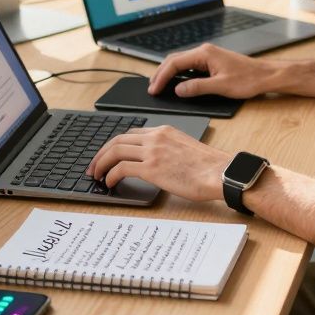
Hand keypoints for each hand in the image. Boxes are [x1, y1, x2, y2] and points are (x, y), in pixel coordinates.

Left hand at [86, 125, 231, 201]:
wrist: (221, 172)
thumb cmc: (209, 166)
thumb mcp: (185, 148)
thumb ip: (167, 149)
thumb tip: (155, 163)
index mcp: (164, 130)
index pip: (131, 133)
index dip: (115, 145)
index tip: (108, 156)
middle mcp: (156, 137)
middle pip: (118, 140)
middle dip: (101, 154)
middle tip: (94, 166)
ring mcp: (153, 151)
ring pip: (115, 152)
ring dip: (101, 164)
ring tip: (97, 176)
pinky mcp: (152, 168)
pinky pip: (122, 168)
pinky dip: (112, 175)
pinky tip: (111, 183)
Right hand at [147, 43, 276, 98]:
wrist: (265, 75)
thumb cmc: (248, 79)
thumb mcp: (220, 87)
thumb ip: (197, 88)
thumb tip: (178, 90)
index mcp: (204, 54)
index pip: (175, 63)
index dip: (162, 77)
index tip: (154, 89)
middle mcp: (204, 51)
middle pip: (174, 60)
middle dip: (161, 74)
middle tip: (152, 88)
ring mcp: (208, 56)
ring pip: (181, 62)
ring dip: (169, 73)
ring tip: (159, 86)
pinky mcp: (211, 62)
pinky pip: (189, 65)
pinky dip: (179, 73)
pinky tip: (176, 82)